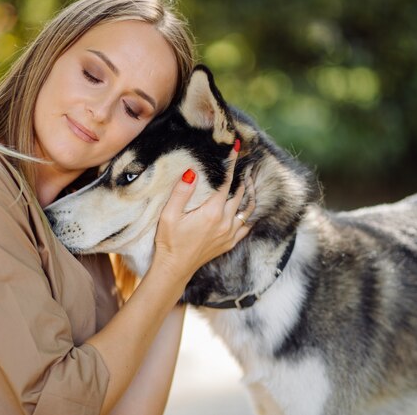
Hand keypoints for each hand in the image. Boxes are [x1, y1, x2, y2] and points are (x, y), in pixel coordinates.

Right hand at [153, 141, 253, 281]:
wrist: (174, 268)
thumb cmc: (169, 241)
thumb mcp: (169, 215)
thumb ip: (182, 192)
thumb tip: (193, 172)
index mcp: (212, 212)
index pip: (226, 182)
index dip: (232, 164)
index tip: (236, 149)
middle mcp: (225, 222)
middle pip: (239, 194)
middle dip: (242, 177)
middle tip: (243, 164)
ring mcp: (229, 234)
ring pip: (246, 210)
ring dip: (247, 195)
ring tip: (248, 183)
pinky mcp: (229, 243)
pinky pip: (245, 226)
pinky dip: (248, 215)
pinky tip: (246, 210)